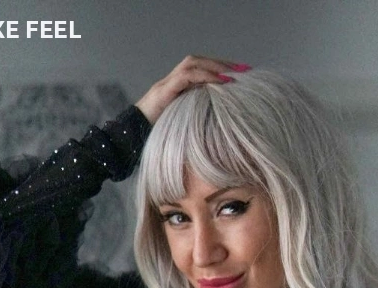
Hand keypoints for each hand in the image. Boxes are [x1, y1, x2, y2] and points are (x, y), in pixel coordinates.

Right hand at [135, 55, 250, 123]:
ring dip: (215, 67)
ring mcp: (168, 83)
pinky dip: (204, 77)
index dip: (222, 68)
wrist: (133, 135)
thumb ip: (198, 116)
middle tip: (245, 70)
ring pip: (193, 63)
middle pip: (200, 61)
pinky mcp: (164, 90)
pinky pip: (186, 76)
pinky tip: (219, 82)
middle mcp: (174, 80)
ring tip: (233, 75)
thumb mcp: (185, 124)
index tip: (243, 74)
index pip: (203, 68)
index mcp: (180, 86)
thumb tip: (222, 121)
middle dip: (223, 64)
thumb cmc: (160, 134)